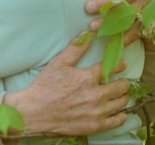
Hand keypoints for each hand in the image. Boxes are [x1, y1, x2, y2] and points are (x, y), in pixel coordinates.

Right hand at [4, 32, 130, 135]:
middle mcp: (96, 95)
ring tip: (118, 95)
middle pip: (121, 87)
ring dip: (122, 97)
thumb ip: (75, 48)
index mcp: (88, 77)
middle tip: (121, 81)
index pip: (112, 68)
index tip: (121, 64)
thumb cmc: (45, 86)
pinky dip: (120, 116)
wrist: (35, 110)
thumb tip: (87, 34)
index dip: (119, 65)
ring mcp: (97, 111)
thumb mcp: (58, 63)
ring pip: (121, 103)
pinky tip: (117, 112)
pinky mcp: (96, 125)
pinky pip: (116, 121)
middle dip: (123, 82)